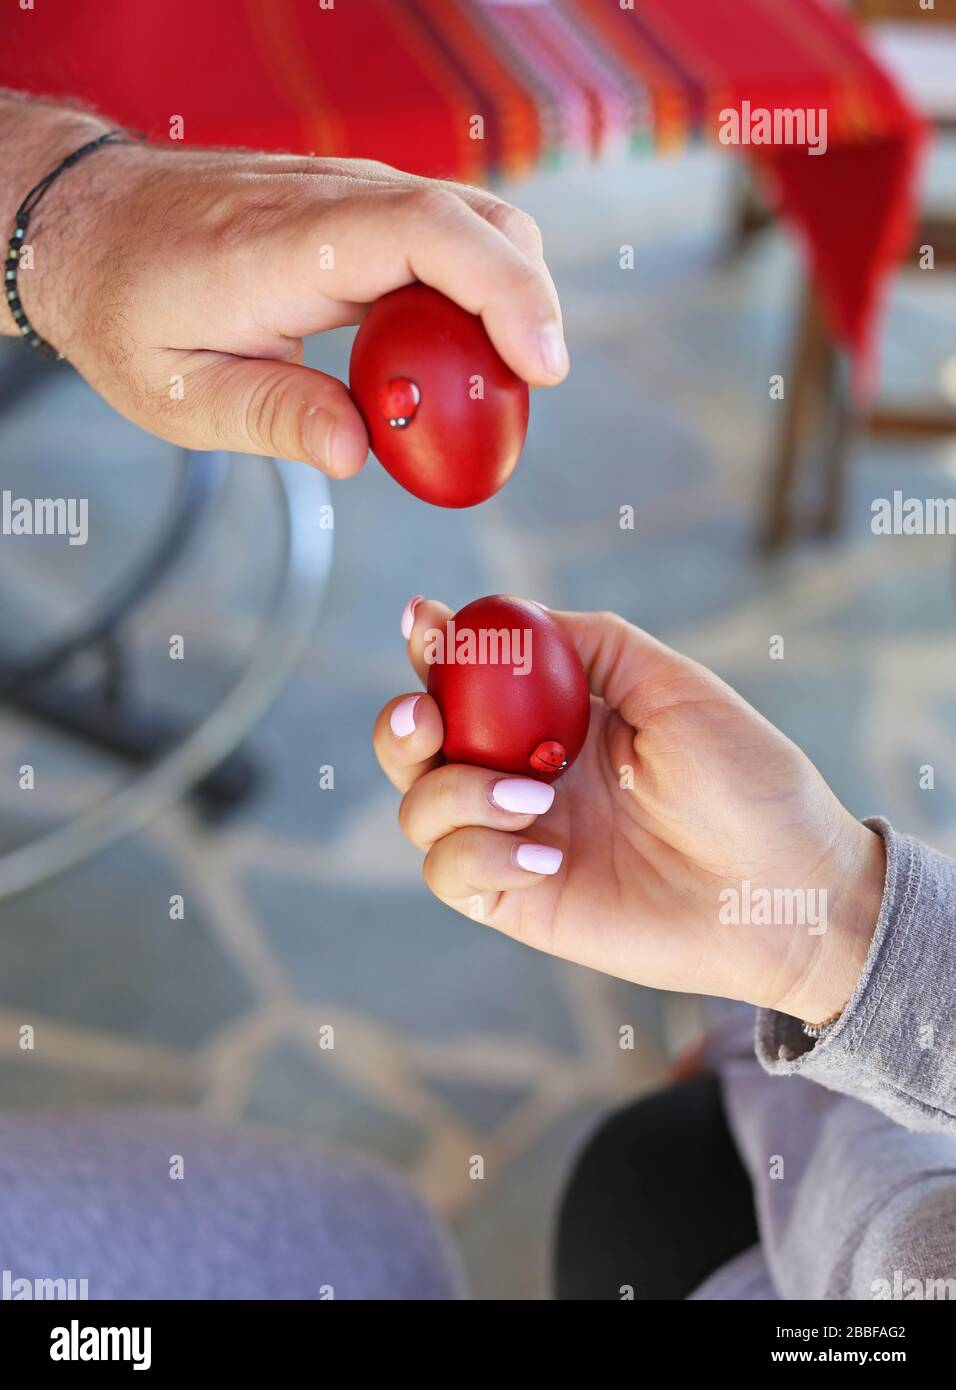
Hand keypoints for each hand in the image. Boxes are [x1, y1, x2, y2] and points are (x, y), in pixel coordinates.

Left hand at [2, 98, 566, 473]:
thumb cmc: (128, 310)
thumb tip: (361, 454)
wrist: (89, 225)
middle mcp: (329, 201)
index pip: (424, 235)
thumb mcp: (181, 393)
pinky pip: (441, 235)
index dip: (502, 293)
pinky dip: (472, 290)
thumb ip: (275, 418)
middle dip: (529, 301)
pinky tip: (451, 355)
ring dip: (505, 297)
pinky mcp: (356, 207)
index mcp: (283, 247)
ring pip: (470, 221)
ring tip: (490, 386)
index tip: (542, 365)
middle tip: (533, 392)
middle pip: (475, 219)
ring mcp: (347, 194)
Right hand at [374, 600, 886, 1022]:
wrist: (787, 889)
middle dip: (400, 724)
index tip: (423, 621)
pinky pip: (451, 874)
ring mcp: (518, 840)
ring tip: (531, 796)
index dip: (432, 648)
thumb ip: (593, 644)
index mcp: (559, 719)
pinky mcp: (520, 902)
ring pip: (421, 809)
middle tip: (426, 716)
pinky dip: (478, 854)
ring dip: (455, 792)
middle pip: (418, 747)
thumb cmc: (747, 782)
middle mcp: (526, 775)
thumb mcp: (674, 686)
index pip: (469, 679)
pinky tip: (543, 853)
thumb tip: (515, 615)